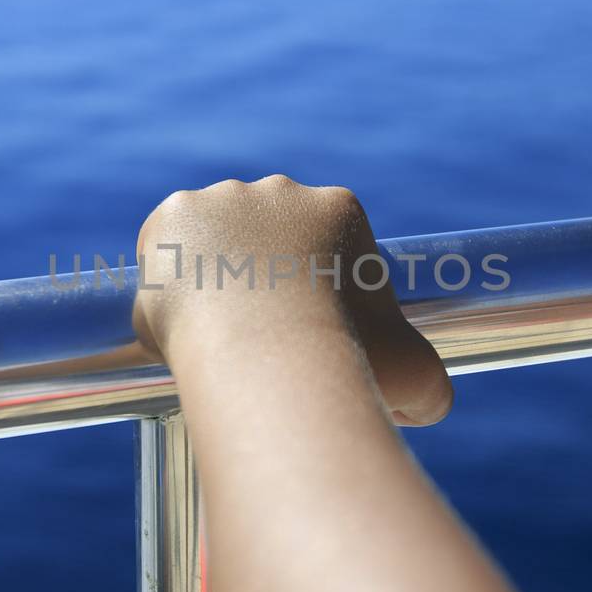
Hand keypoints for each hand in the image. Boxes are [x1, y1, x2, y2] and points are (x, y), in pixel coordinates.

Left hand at [133, 175, 452, 425]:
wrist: (271, 364)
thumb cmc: (349, 365)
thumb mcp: (418, 377)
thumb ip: (428, 385)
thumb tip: (428, 402)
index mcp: (340, 208)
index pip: (320, 242)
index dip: (312, 288)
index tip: (302, 327)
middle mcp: (281, 190)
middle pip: (263, 233)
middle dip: (261, 276)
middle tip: (256, 334)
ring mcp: (222, 198)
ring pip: (211, 239)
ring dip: (212, 274)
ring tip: (214, 331)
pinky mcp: (172, 217)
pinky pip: (164, 251)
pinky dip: (167, 283)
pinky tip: (177, 318)